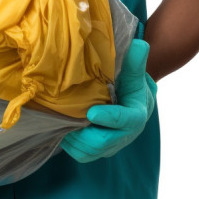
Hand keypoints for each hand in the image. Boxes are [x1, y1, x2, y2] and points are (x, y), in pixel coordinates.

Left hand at [60, 39, 156, 162]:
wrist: (131, 100)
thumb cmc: (130, 84)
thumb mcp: (134, 72)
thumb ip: (135, 61)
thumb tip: (139, 44)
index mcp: (136, 115)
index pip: (125, 120)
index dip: (109, 118)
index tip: (92, 112)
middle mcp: (125, 135)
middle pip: (104, 142)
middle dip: (83, 133)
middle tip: (65, 118)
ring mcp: (112, 144)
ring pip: (90, 151)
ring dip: (74, 140)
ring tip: (60, 123)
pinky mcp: (100, 149)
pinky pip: (83, 154)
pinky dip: (70, 145)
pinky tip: (60, 128)